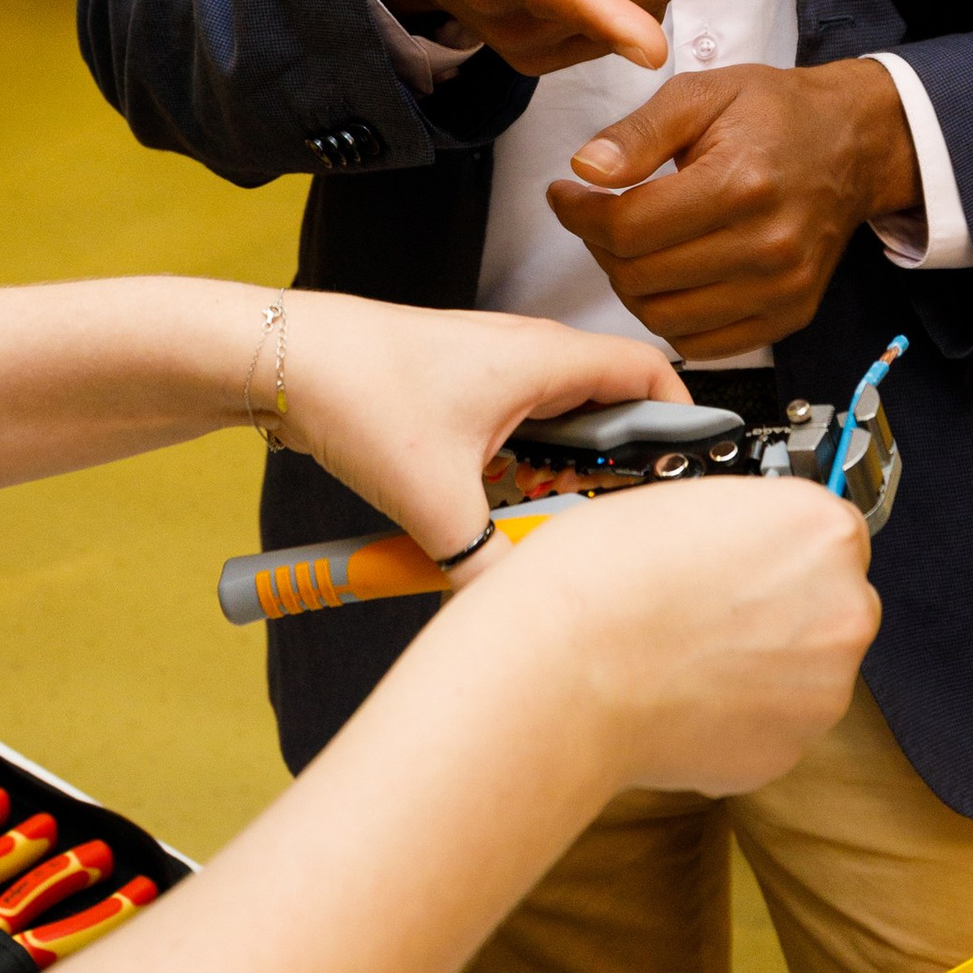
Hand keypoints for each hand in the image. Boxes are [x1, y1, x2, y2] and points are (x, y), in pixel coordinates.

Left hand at [276, 289, 686, 572]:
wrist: (278, 359)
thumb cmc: (357, 390)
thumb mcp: (435, 500)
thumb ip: (486, 569)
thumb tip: (517, 616)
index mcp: (545, 359)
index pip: (651, 374)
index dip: (684, 422)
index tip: (694, 476)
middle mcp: (526, 356)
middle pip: (608, 410)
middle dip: (617, 469)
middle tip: (612, 520)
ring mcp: (490, 372)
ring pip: (557, 427)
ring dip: (560, 476)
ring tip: (545, 521)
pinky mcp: (456, 392)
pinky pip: (513, 434)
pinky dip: (516, 472)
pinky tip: (490, 512)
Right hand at [497, 477, 878, 795]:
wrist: (559, 672)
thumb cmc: (597, 580)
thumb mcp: (683, 501)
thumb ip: (743, 525)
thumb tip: (747, 547)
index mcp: (822, 532)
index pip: (830, 532)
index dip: (781, 546)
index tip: (749, 559)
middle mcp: (842, 611)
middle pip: (830, 603)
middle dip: (781, 608)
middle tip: (709, 608)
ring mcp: (822, 690)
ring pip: (804, 671)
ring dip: (762, 666)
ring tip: (684, 655)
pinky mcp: (786, 753)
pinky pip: (771, 726)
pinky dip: (736, 716)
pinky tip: (681, 695)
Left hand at [547, 59, 918, 356]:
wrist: (853, 145)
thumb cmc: (774, 114)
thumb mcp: (702, 94)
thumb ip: (638, 132)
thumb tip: (584, 170)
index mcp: (741, 183)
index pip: (629, 227)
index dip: (579, 215)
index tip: (565, 195)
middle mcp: (768, 245)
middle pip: (640, 277)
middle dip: (599, 247)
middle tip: (597, 216)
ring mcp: (782, 289)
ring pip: (663, 317)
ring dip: (629, 285)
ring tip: (632, 245)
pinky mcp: (790, 315)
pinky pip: (702, 344)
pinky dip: (669, 318)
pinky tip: (668, 277)